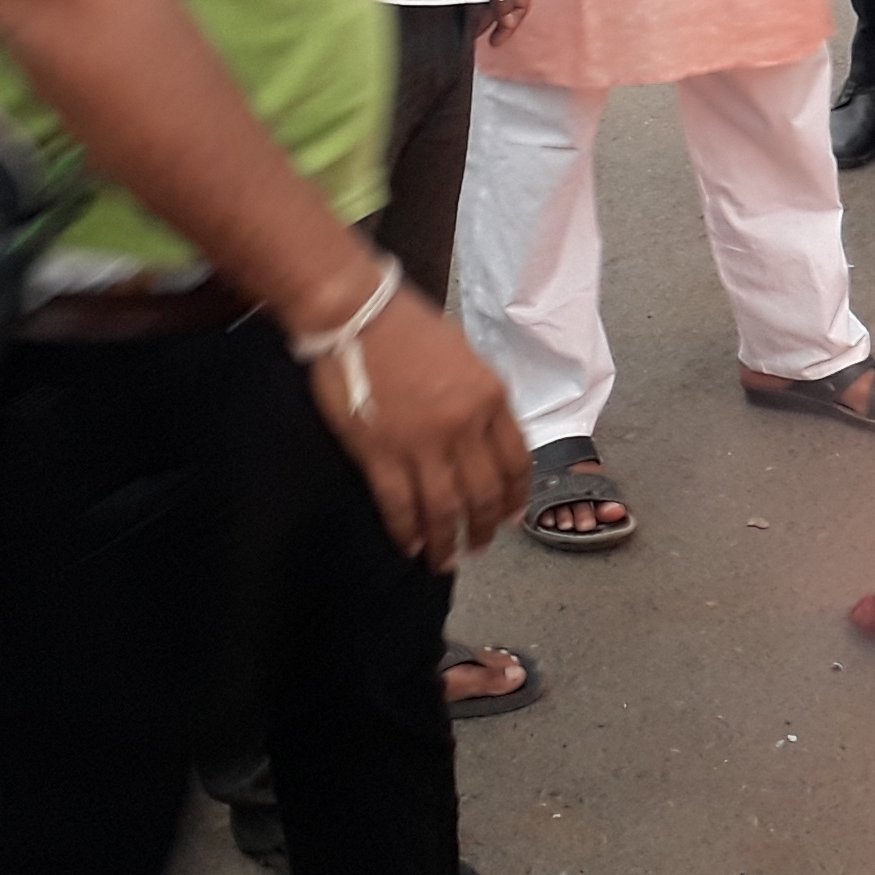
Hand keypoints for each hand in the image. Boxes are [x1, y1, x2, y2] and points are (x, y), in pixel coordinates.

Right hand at [308, 291, 527, 570]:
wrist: (357, 314)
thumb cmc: (410, 329)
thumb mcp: (466, 358)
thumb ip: (482, 401)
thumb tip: (487, 442)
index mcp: (491, 398)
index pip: (517, 462)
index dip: (515, 497)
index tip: (511, 517)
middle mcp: (464, 426)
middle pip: (483, 494)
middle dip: (483, 528)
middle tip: (479, 547)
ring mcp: (422, 443)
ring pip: (444, 509)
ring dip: (447, 541)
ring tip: (446, 560)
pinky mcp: (380, 453)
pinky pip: (400, 505)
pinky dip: (407, 531)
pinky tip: (410, 545)